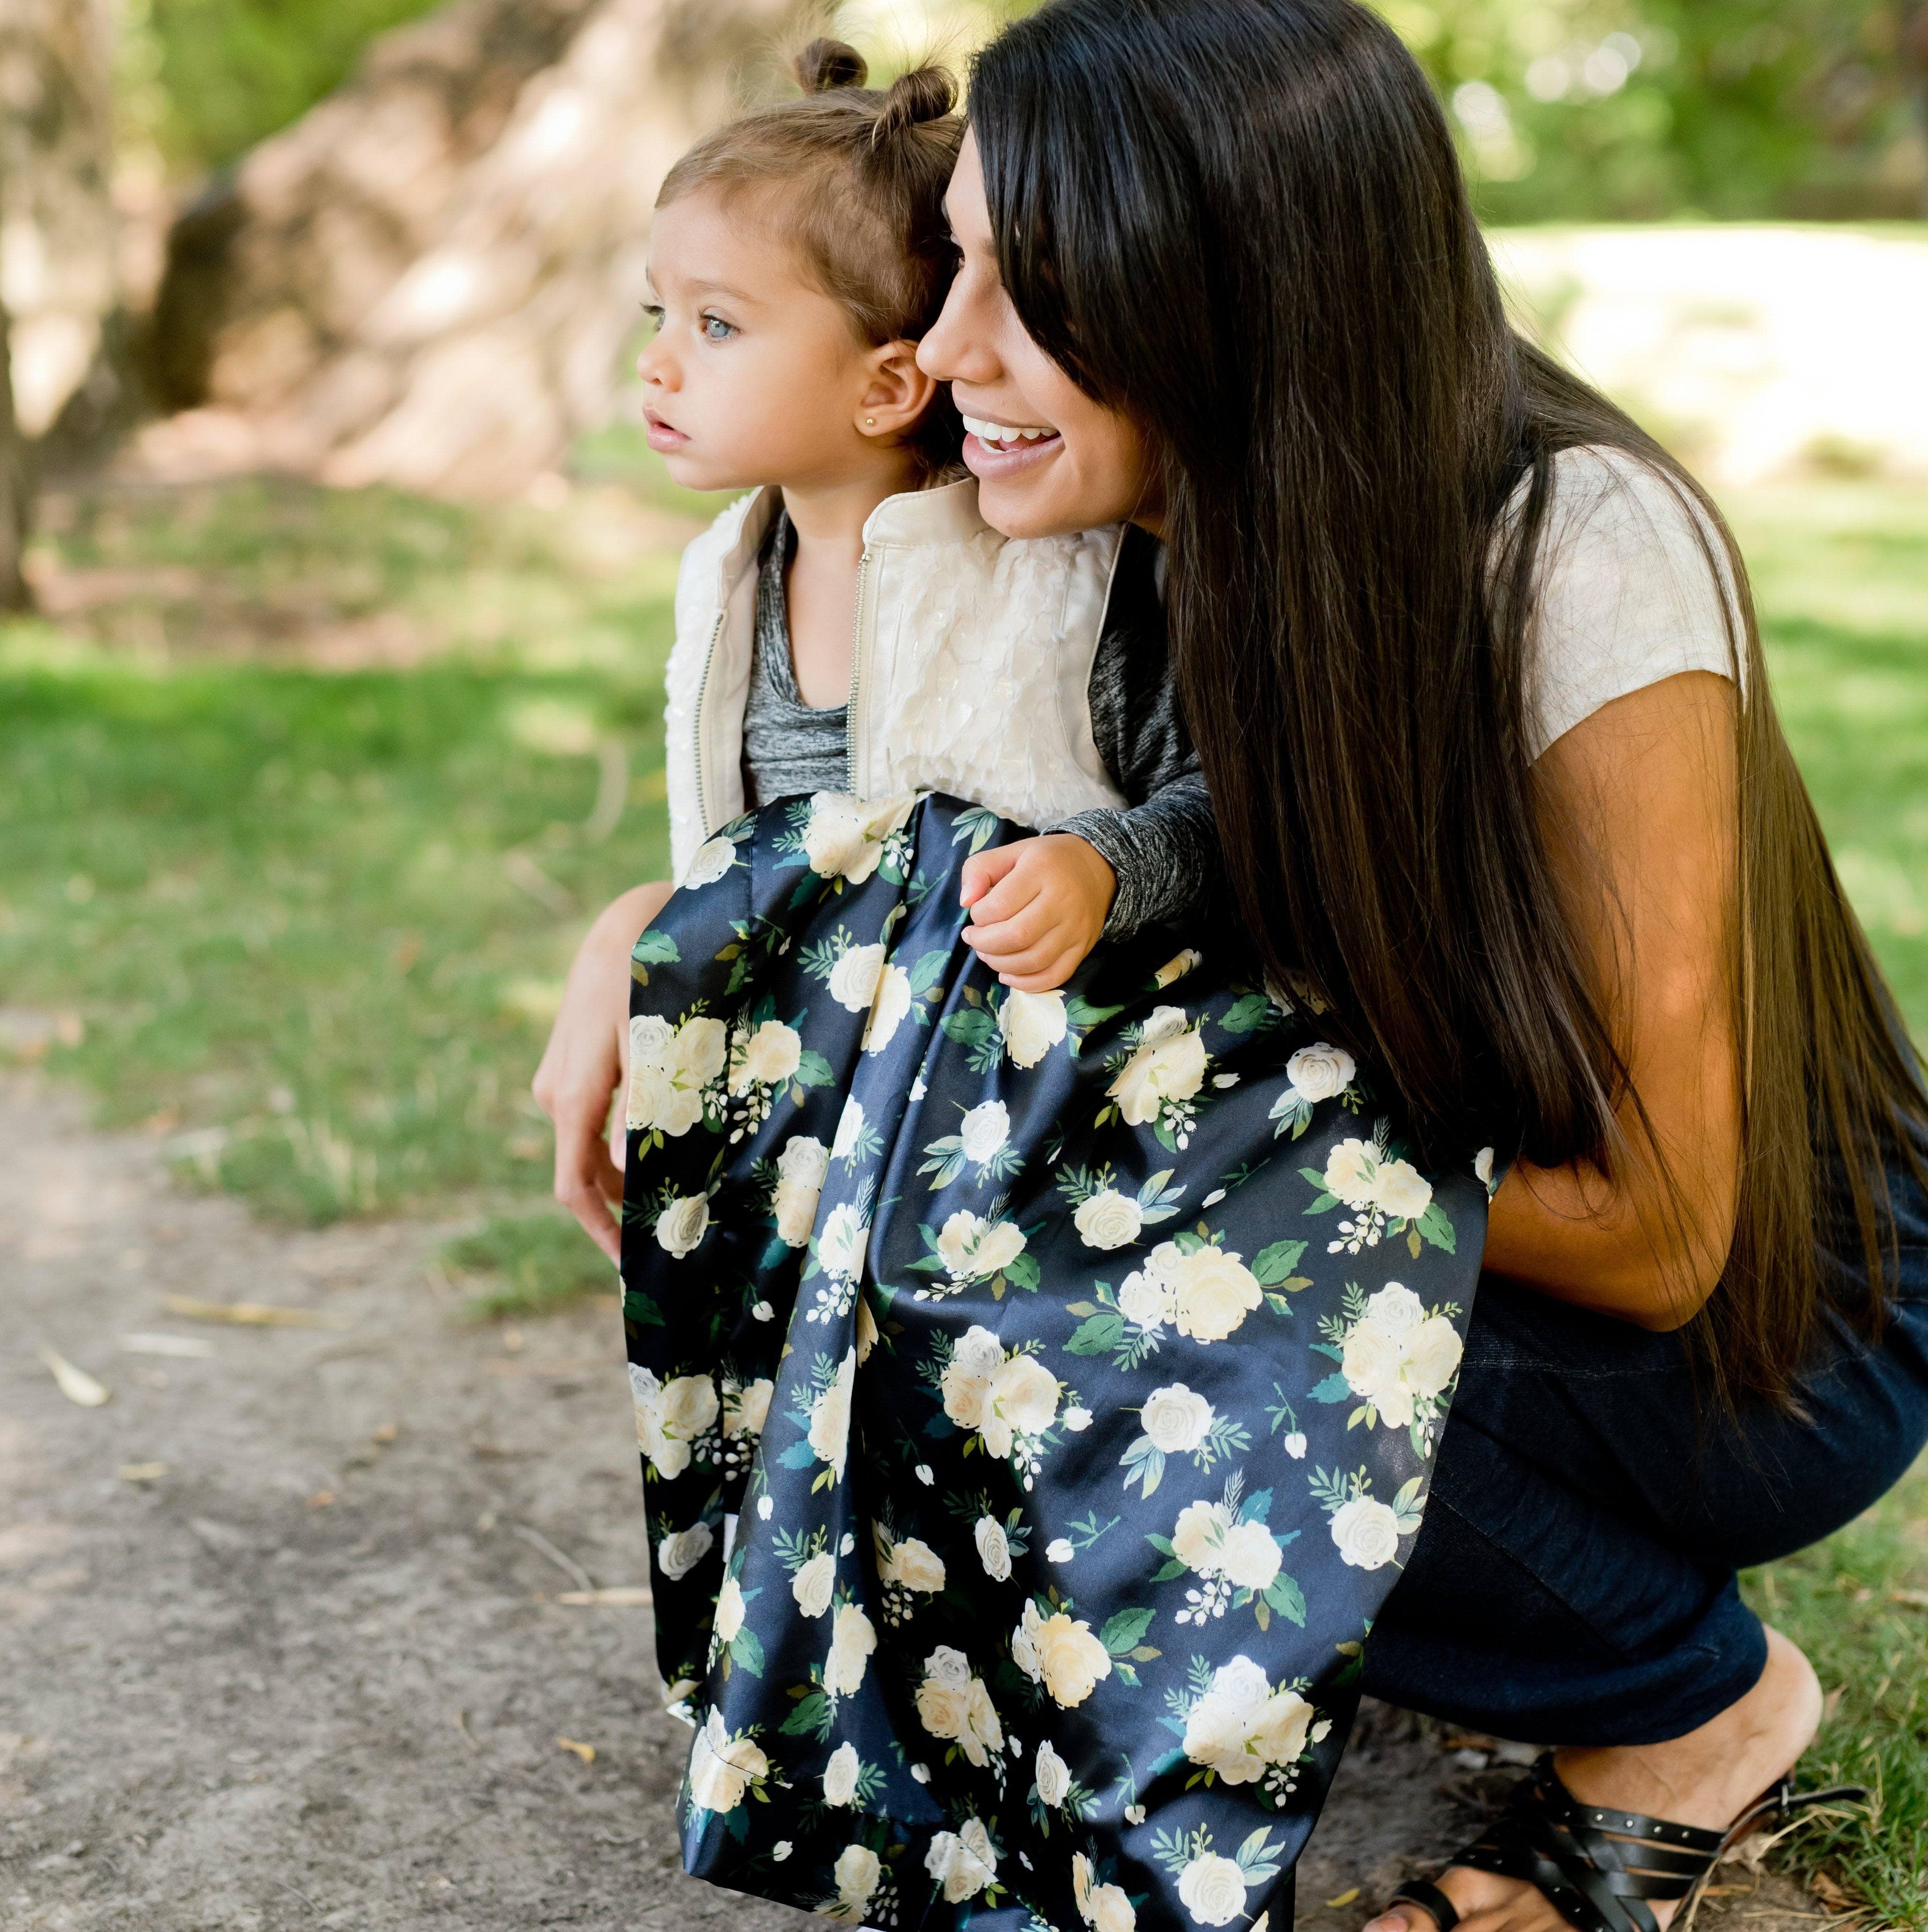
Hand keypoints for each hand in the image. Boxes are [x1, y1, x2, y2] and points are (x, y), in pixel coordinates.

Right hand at [531, 880, 671, 1261]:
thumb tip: (630, 1174)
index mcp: (572, 1098)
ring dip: (624, 1173)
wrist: (626, 926)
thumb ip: (644, 1115)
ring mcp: (558, 1078)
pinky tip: (659, 1145)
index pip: (575, 1188)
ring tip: (674, 1196)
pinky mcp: (571, 1062)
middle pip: (584, 1172)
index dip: (602, 1233)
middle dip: (622, 1207)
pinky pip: (592, 1118)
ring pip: (589, 1145)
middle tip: (671, 1233)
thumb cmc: (648, 986)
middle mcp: (555, 1093)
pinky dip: (619, 1140)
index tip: (632, 1265)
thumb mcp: (655, 1052)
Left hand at [960, 834, 1114, 990]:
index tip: (976, 913)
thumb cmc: (1047, 860)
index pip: (1000, 905)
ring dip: (1000, 964)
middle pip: (1016, 936)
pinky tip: (1008, 974)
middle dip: (984, 944)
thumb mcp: (1011, 851)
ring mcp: (1076, 928)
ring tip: (987, 953)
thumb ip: (979, 869)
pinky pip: (1055, 976)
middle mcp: (1062, 901)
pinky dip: (1026, 983)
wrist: (1098, 867)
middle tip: (973, 938)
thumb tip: (966, 901)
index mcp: (1041, 871)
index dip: (978, 916)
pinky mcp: (1084, 948)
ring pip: (1033, 960)